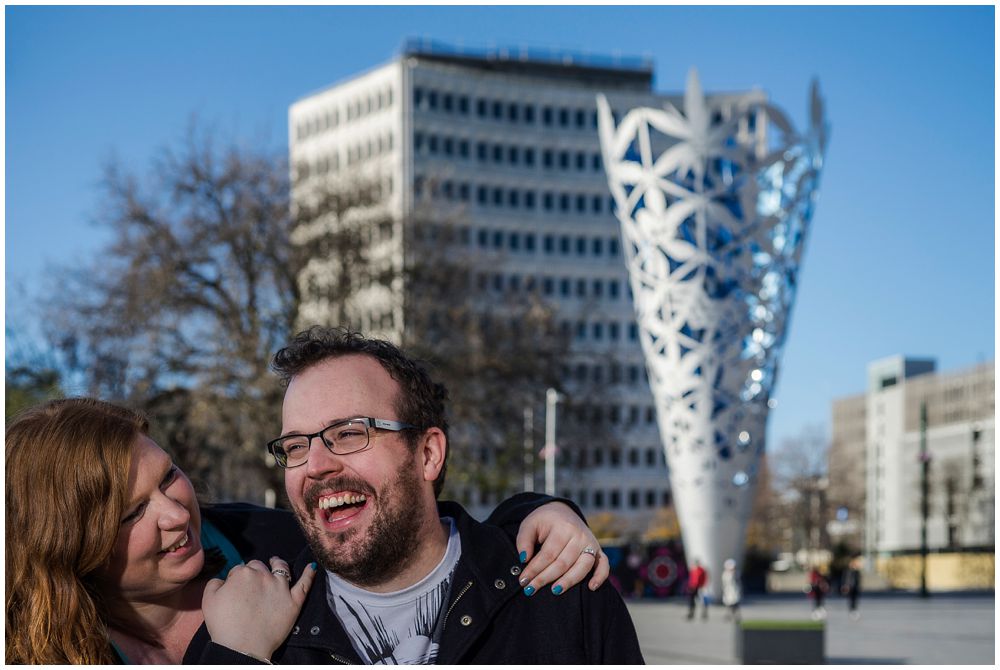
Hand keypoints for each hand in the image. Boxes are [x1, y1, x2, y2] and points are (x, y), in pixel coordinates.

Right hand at [202, 556, 316, 660]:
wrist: (242, 646)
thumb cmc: (224, 625)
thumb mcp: (209, 600)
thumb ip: (215, 583)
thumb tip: (225, 579)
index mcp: (242, 573)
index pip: (239, 570)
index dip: (236, 579)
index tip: (235, 589)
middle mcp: (263, 575)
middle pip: (259, 567)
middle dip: (255, 572)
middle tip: (251, 585)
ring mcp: (281, 587)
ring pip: (281, 569)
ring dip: (278, 564)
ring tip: (276, 563)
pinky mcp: (294, 601)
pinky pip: (304, 584)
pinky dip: (309, 574)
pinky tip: (312, 567)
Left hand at [515, 501, 609, 595]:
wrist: (563, 511)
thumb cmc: (544, 521)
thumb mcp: (530, 524)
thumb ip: (524, 540)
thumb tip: (524, 559)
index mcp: (563, 527)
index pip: (548, 554)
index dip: (534, 569)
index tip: (523, 581)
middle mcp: (580, 535)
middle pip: (563, 563)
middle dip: (545, 578)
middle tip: (530, 589)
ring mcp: (591, 543)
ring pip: (582, 567)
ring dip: (568, 581)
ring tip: (554, 591)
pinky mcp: (598, 550)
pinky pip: (603, 565)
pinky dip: (600, 577)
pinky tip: (591, 587)